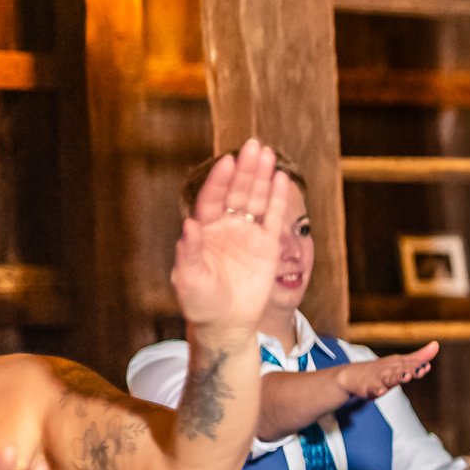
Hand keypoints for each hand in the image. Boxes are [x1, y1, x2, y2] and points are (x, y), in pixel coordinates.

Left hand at [170, 140, 290, 334]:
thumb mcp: (188, 279)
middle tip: (253, 146)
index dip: (220, 180)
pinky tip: (281, 179)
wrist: (225, 324)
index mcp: (204, 230)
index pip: (212, 198)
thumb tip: (189, 225)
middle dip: (245, 169)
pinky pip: (274, 218)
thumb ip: (189, 251)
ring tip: (268, 154)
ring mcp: (248, 235)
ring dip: (262, 177)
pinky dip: (278, 199)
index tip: (228, 161)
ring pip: (256, 200)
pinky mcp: (268, 247)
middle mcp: (226, 227)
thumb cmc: (200, 302)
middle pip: (237, 192)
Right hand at [336, 342, 438, 403]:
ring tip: (405, 377)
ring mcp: (379, 378)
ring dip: (397, 377)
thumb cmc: (380, 370)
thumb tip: (436, 344)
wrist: (351, 376)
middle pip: (402, 369)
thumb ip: (419, 356)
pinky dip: (376, 390)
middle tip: (421, 369)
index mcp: (398, 364)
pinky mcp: (368, 388)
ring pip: (389, 378)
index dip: (419, 366)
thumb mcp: (401, 362)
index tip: (427, 366)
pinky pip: (373, 390)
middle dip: (411, 370)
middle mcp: (390, 370)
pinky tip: (380, 391)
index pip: (411, 364)